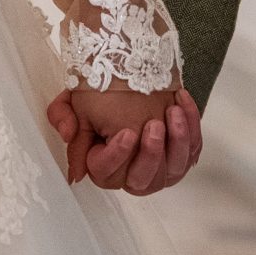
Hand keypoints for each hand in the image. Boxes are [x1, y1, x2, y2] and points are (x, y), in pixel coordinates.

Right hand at [45, 84, 201, 195]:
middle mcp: (132, 175)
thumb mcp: (75, 99)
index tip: (126, 133)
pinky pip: (193, 149)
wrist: (130, 74)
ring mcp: (161, 168)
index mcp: (104, 167)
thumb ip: (62, 116)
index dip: (116, 156)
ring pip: (173, 169)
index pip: (106, 173)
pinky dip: (192, 127)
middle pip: (143, 180)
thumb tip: (69, 145)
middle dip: (151, 154)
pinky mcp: (182, 155)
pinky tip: (181, 102)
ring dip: (177, 142)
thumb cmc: (102, 92)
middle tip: (153, 126)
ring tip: (173, 113)